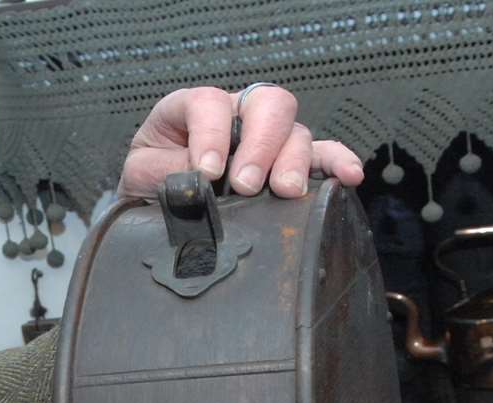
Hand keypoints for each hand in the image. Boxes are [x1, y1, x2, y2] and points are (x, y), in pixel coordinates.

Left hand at [118, 85, 363, 199]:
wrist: (156, 211)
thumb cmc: (151, 184)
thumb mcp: (144, 174)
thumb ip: (166, 170)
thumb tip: (201, 178)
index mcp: (195, 108)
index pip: (211, 102)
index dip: (211, 133)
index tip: (206, 171)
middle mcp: (239, 115)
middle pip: (268, 105)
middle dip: (260, 145)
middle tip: (245, 185)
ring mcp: (268, 139)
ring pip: (296, 132)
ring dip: (292, 162)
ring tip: (284, 192)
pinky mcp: (289, 165)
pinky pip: (322, 156)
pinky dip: (337, 163)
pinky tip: (348, 176)